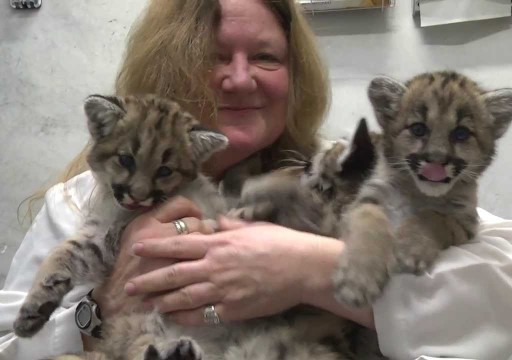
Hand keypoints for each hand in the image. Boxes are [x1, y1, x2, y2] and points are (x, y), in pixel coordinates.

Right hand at [91, 197, 215, 318]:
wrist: (118, 300)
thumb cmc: (127, 269)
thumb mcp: (135, 238)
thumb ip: (155, 225)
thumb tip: (182, 216)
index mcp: (146, 223)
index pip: (179, 204)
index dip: (193, 209)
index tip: (197, 216)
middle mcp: (158, 235)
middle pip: (195, 222)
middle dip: (204, 228)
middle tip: (206, 235)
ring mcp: (170, 255)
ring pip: (202, 241)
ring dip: (208, 246)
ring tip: (208, 251)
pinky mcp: (179, 274)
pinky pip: (202, 261)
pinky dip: (207, 262)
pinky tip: (207, 266)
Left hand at [125, 217, 338, 324]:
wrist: (303, 267)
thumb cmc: (281, 242)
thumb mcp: (254, 226)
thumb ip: (231, 225)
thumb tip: (217, 222)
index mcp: (219, 243)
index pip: (179, 244)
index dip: (155, 247)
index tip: (137, 249)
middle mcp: (215, 266)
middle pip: (174, 274)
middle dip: (148, 281)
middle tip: (129, 287)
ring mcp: (223, 290)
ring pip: (183, 297)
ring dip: (162, 301)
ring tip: (147, 304)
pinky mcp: (233, 309)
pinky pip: (203, 315)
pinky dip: (185, 316)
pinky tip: (174, 317)